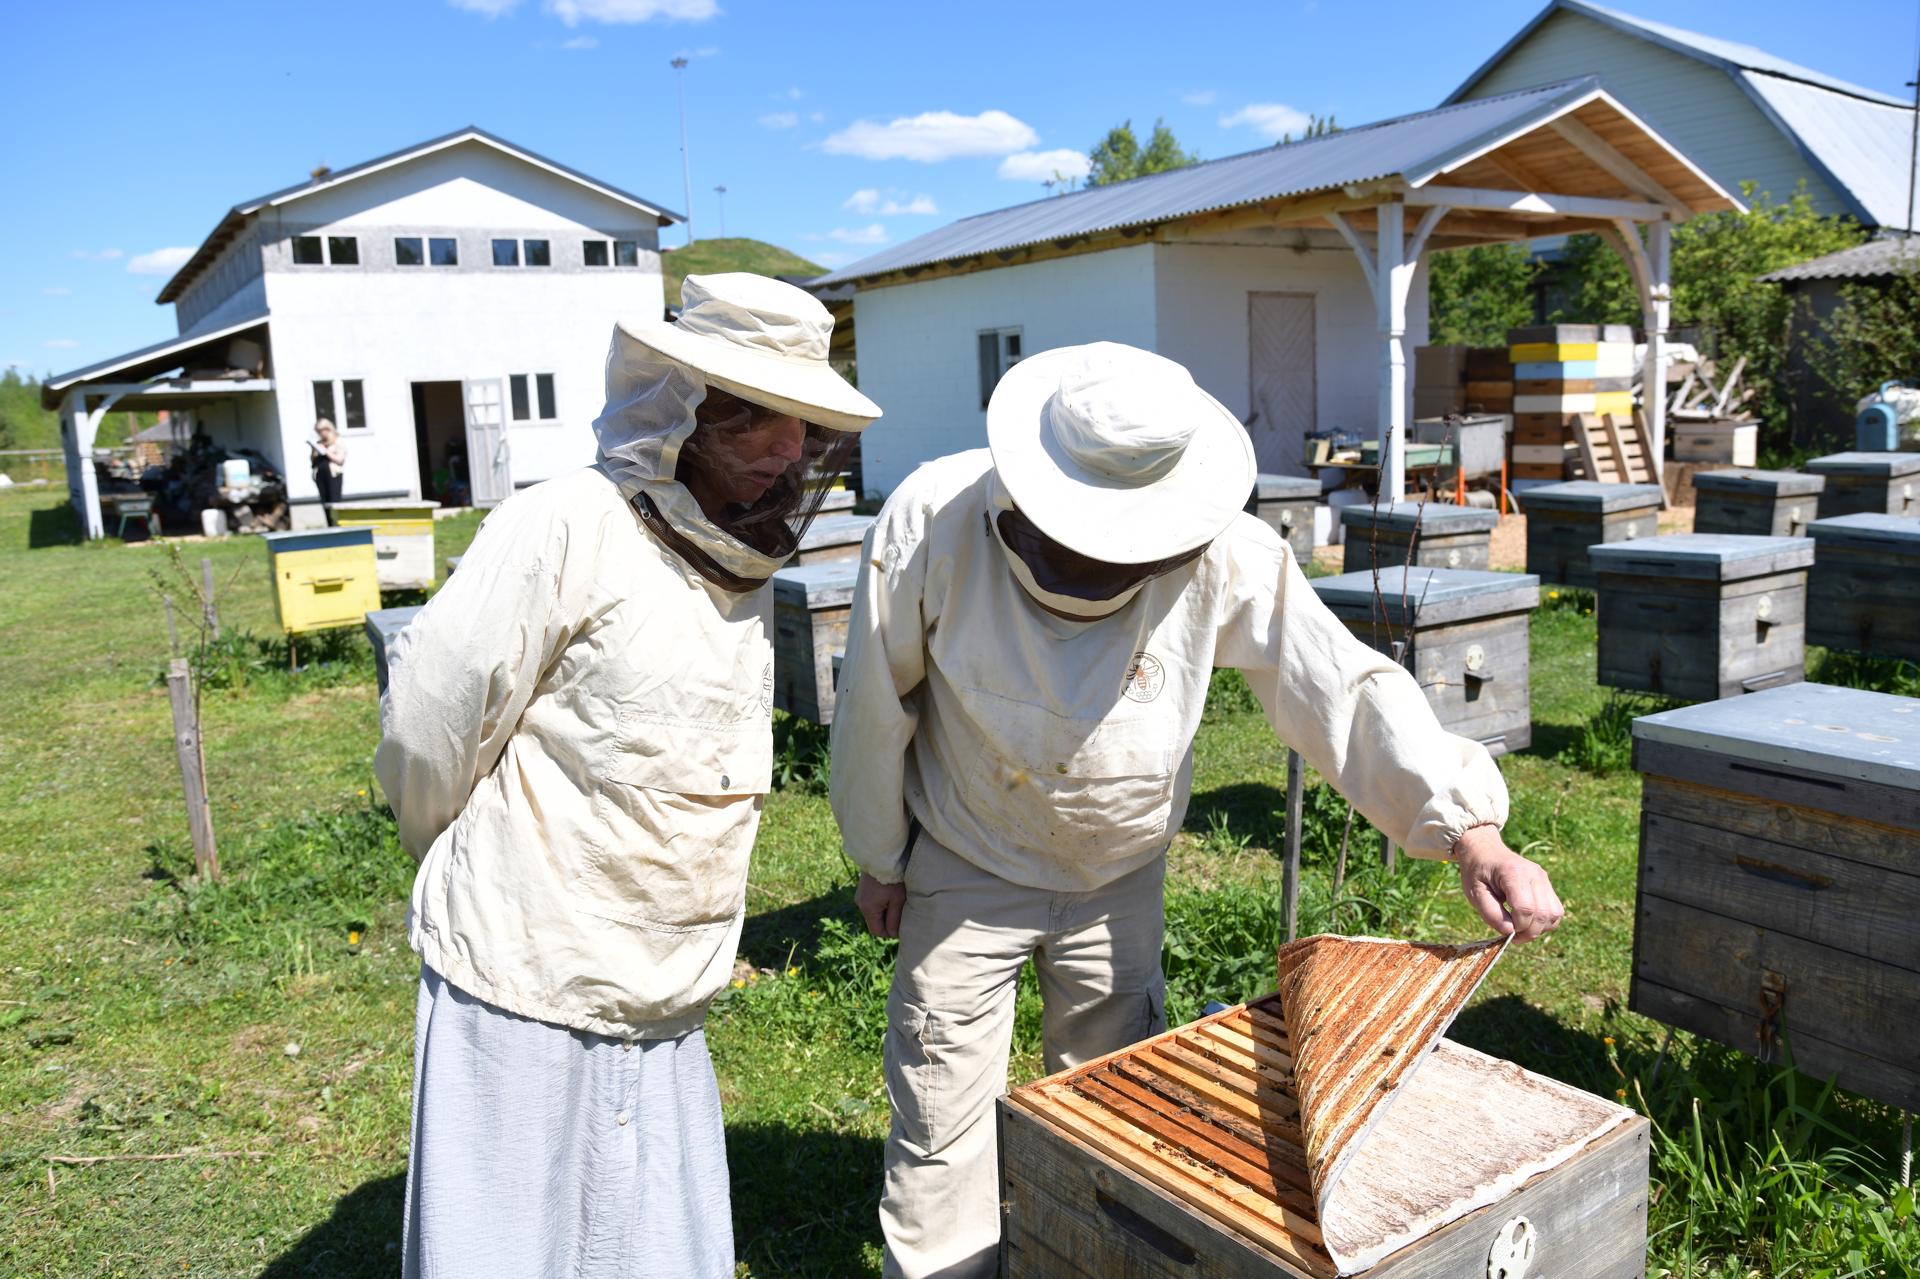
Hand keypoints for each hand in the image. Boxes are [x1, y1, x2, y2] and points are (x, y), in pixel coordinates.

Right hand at [855, 872, 906, 938]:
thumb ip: (895, 919)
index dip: (890, 932)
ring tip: (897, 899)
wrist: (883, 855)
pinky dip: (881, 901)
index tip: (902, 925)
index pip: (877, 931)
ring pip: (874, 911)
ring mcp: (860, 895)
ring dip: (886, 909)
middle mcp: (860, 903)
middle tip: (902, 910)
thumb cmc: (893, 878)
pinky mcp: (863, 888)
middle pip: (875, 921)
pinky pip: (872, 901)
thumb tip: (892, 934)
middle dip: (888, 919)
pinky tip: (891, 892)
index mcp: (868, 909)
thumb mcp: (898, 900)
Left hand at [1451, 826, 1563, 942]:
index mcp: (1513, 873)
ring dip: (1539, 929)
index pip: (1525, 908)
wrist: (1485, 852)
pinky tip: (1528, 922)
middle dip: (1529, 932)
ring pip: (1554, 913)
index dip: (1518, 927)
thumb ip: (1491, 914)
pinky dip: (1545, 922)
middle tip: (1512, 937)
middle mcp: (1534, 874)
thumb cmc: (1477, 873)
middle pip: (1543, 913)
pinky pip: (1555, 910)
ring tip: (1520, 930)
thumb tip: (1510, 932)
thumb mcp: (1475, 894)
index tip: (1505, 933)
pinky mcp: (1547, 884)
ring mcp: (1543, 878)